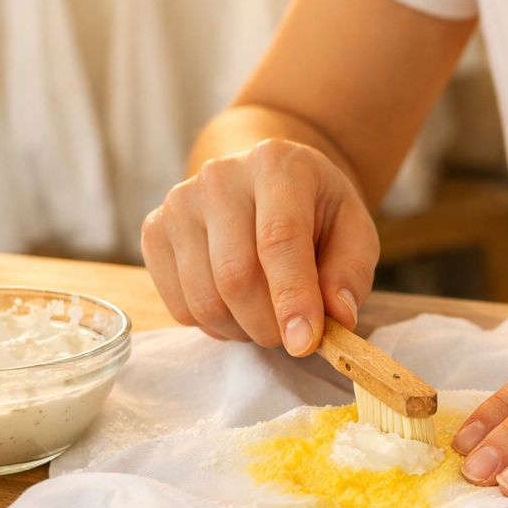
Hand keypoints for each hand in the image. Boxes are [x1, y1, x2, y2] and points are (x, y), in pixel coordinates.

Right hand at [140, 139, 379, 354]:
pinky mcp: (154, 231)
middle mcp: (219, 177)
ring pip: (205, 299)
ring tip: (268, 319)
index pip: (279, 239)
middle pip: (236, 276)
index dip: (292, 297)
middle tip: (295, 337)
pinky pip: (180, 307)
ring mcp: (179, 203)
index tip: (305, 342)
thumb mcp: (353, 230)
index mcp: (276, 164)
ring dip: (243, 330)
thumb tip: (337, 317)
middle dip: (270, 325)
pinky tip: (237, 308)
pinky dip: (215, 326)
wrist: (263, 182)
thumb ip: (350, 272)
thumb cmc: (314, 210)